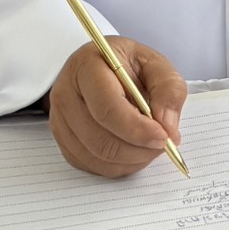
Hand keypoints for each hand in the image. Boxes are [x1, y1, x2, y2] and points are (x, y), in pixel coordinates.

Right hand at [45, 38, 186, 176]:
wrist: (103, 68)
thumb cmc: (128, 65)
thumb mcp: (155, 63)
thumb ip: (168, 89)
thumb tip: (167, 127)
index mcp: (87, 66)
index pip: (107, 108)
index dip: (137, 129)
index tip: (164, 136)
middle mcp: (66, 94)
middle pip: (100, 139)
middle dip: (138, 149)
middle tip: (164, 144)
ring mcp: (60, 120)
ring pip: (97, 157)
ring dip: (131, 159)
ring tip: (151, 145)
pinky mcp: (63, 141)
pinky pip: (91, 166)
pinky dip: (119, 165)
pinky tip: (133, 149)